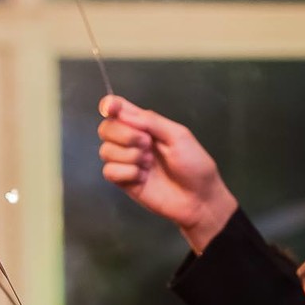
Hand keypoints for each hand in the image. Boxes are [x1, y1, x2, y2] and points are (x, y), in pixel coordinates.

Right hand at [98, 96, 237, 251]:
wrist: (198, 197)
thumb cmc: (194, 164)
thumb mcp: (178, 135)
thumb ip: (151, 121)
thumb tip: (121, 112)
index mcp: (144, 125)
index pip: (118, 110)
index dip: (110, 106)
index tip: (111, 108)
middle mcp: (131, 141)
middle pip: (106, 128)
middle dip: (124, 135)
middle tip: (147, 144)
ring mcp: (125, 161)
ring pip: (105, 150)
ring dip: (129, 156)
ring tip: (149, 164)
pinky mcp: (122, 181)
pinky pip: (109, 171)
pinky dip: (127, 173)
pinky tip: (143, 178)